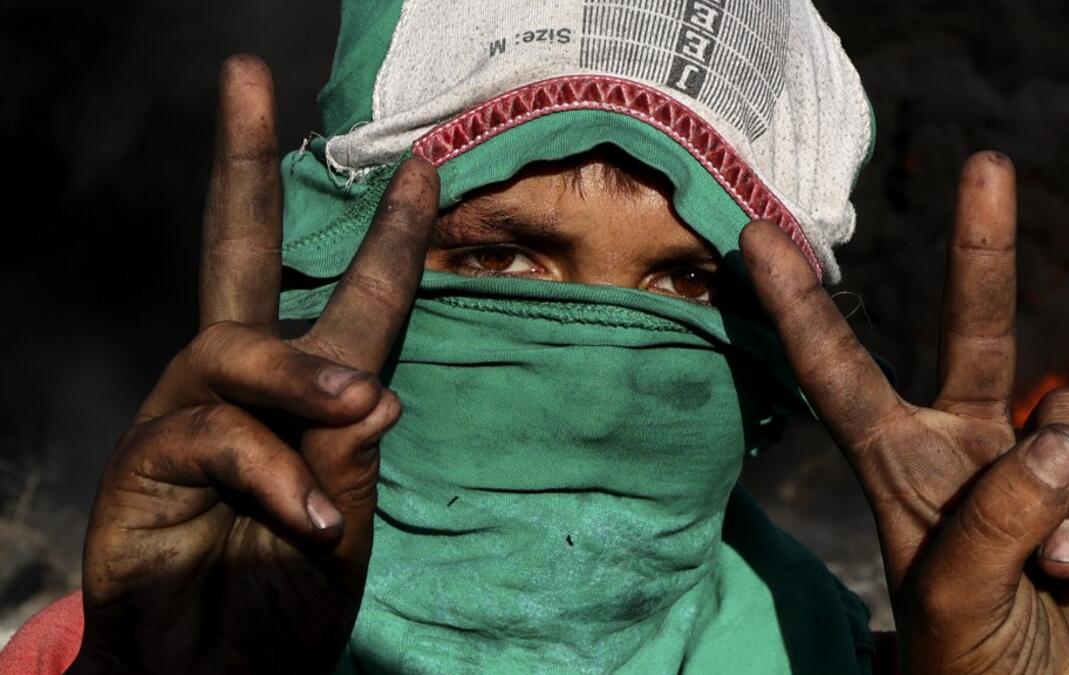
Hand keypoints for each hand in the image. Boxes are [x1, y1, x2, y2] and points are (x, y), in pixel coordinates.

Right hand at [68, 56, 437, 673]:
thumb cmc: (285, 603)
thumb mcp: (348, 524)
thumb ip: (356, 457)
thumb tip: (381, 386)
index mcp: (304, 397)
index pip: (351, 299)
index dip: (387, 237)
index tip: (424, 167)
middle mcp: (239, 390)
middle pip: (235, 255)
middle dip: (241, 166)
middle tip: (243, 79)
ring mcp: (186, 420)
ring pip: (234, 349)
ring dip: (299, 376)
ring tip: (352, 410)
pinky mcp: (143, 466)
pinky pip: (209, 437)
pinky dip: (268, 472)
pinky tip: (307, 515)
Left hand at [741, 152, 1068, 673]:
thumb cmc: (976, 671)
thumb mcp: (953, 604)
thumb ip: (993, 519)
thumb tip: (1058, 433)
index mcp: (901, 469)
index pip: (838, 373)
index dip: (800, 306)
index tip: (755, 235)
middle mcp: (969, 451)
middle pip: (976, 331)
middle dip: (981, 251)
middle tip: (987, 163)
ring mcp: (1041, 466)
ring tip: (1057, 576)